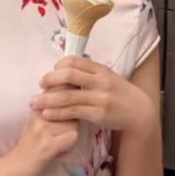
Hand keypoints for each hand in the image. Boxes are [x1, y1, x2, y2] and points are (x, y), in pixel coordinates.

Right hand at [9, 94, 77, 175]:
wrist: (17, 165)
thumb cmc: (31, 142)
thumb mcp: (38, 119)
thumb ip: (51, 105)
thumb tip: (72, 87)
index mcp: (37, 106)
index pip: (61, 88)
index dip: (72, 93)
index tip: (73, 99)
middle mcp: (40, 114)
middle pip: (72, 108)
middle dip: (72, 121)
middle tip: (62, 133)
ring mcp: (43, 129)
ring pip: (75, 124)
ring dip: (72, 135)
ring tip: (60, 142)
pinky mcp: (48, 144)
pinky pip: (73, 137)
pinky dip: (70, 146)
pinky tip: (60, 151)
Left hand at [31, 56, 156, 135]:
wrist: (140, 112)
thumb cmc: (121, 94)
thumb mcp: (109, 78)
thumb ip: (90, 74)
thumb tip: (67, 69)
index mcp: (101, 70)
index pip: (75, 60)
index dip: (59, 65)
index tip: (52, 72)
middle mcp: (100, 81)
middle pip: (68, 75)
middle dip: (49, 79)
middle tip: (40, 84)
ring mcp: (100, 98)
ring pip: (67, 96)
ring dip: (47, 99)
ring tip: (34, 102)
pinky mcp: (98, 114)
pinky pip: (73, 112)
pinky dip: (57, 113)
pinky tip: (47, 114)